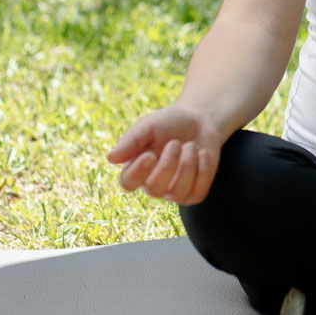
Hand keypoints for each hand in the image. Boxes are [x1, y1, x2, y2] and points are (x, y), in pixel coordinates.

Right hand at [106, 104, 225, 204]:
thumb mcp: (149, 125)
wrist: (200, 121)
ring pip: (178, 193)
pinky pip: (197, 192)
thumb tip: (111, 158)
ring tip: (190, 145)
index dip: (138, 171)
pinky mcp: (194, 193)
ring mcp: (173, 192)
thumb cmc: (169, 123)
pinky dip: (203, 170)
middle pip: (154, 189)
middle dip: (168, 164)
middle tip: (176, 143)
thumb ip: (131, 140)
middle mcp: (152, 184)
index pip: (128, 183)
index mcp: (136, 168)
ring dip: (188, 165)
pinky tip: (202, 153)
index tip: (150, 154)